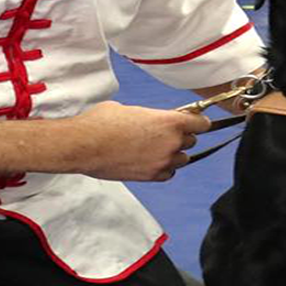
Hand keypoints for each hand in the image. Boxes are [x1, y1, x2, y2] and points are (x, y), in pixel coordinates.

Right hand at [71, 101, 211, 181]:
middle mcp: (170, 143)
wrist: (85, 145)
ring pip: (182, 159)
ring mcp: (162, 161)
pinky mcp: (151, 176)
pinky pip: (168, 173)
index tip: (196, 122)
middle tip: (165, 133)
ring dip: (174, 153)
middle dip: (181, 136)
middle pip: (191, 141)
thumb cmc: (102, 122)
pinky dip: (164, 168)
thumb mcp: (130, 109)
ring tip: (157, 148)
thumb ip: (150, 116)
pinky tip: (152, 161)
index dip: (198, 122)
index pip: (200, 123)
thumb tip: (152, 120)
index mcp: (169, 121)